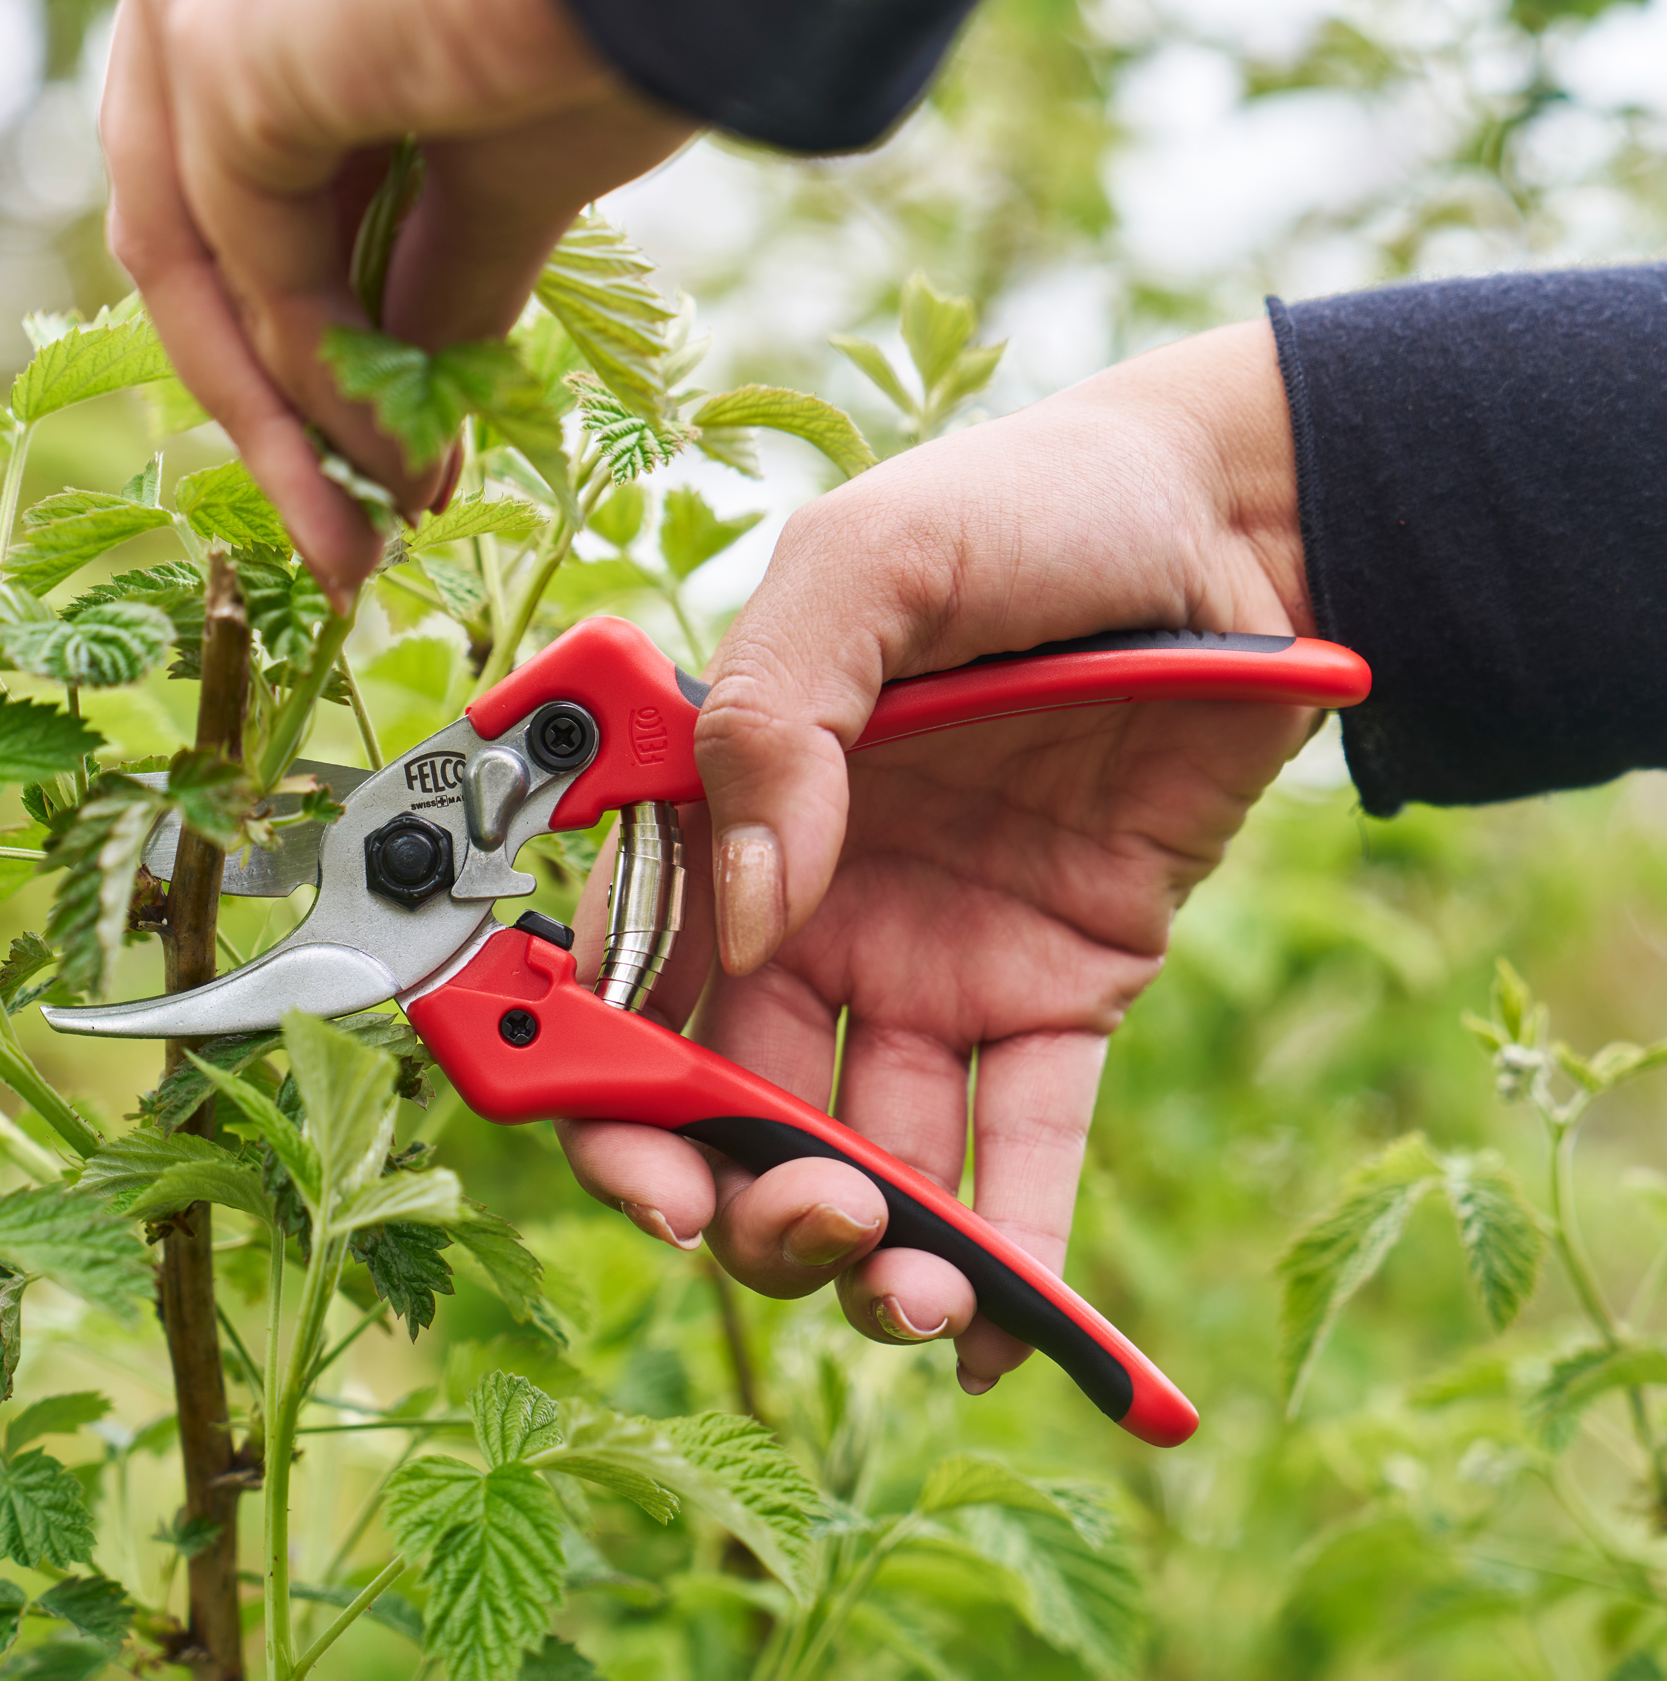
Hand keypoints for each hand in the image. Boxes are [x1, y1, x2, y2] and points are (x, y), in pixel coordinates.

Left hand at [102, 0, 694, 600]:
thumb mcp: (517, 158)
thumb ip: (439, 264)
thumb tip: (411, 390)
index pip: (247, 165)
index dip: (315, 327)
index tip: (395, 450)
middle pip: (196, 216)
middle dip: (277, 400)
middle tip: (351, 532)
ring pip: (196, 245)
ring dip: (290, 418)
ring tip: (369, 536)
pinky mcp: (217, 23)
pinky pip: (248, 257)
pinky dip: (317, 381)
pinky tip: (394, 465)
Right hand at [560, 319, 1312, 1390]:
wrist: (1238, 527)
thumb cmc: (1034, 509)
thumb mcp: (875, 562)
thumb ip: (775, 716)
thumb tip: (752, 910)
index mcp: (733, 809)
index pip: (628, 973)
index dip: (603, 1086)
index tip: (641, 1167)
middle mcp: (816, 904)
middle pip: (735, 1098)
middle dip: (743, 1198)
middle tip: (805, 1226)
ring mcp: (935, 957)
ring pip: (871, 1147)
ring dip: (871, 1250)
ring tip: (912, 1290)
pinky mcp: (1060, 989)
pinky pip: (1023, 1142)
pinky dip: (1011, 1250)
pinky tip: (1004, 1332)